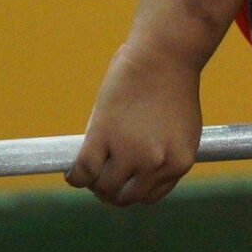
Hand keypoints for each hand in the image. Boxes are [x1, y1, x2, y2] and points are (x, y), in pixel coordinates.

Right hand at [66, 41, 202, 205]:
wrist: (164, 55)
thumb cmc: (171, 84)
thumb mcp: (179, 128)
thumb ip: (163, 154)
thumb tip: (136, 175)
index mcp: (180, 162)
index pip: (149, 196)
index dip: (131, 189)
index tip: (120, 181)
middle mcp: (157, 163)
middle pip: (124, 196)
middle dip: (109, 190)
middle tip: (100, 177)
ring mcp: (130, 152)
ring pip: (103, 186)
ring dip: (93, 182)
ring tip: (89, 169)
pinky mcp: (103, 138)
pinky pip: (83, 172)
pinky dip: (74, 175)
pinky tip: (72, 170)